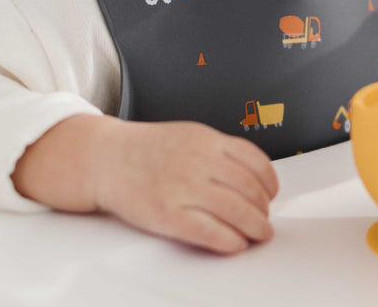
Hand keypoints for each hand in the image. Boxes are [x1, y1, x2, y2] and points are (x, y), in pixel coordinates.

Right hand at [94, 120, 278, 254]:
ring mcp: (183, 187)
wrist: (106, 158)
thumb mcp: (190, 134)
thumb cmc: (147, 149)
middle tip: (265, 221)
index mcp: (207, 140)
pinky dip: (229, 241)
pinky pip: (209, 231)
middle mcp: (198, 161)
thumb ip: (220, 151)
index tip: (271, 194)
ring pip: (236, 211)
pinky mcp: (168, 213)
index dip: (270, 182)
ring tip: (258, 234)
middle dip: (263, 210)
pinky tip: (235, 243)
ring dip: (255, 227)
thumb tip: (253, 175)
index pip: (255, 161)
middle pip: (249, 189)